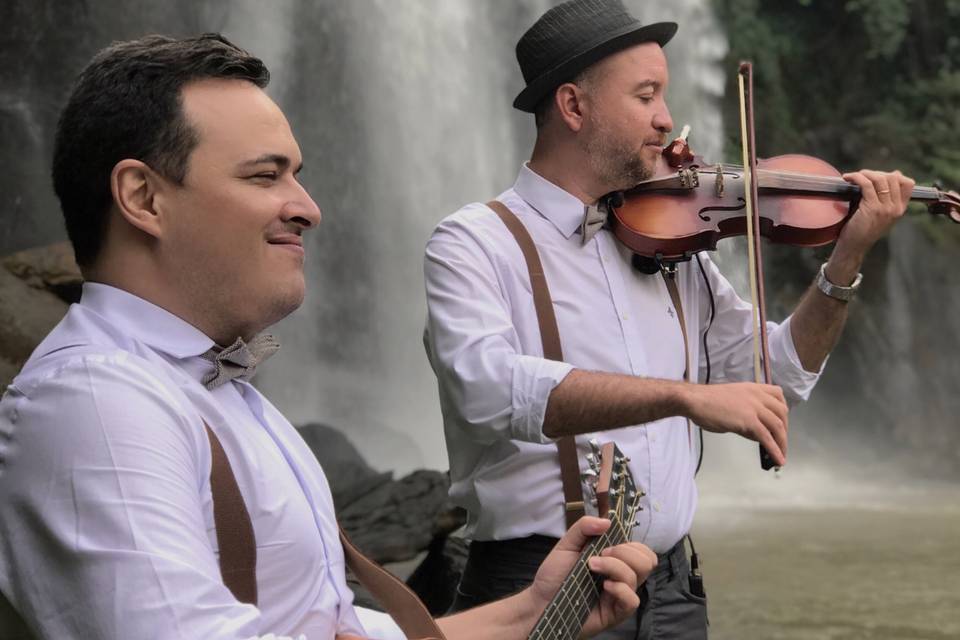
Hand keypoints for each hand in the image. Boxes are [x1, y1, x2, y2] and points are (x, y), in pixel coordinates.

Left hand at [526, 517, 656, 637]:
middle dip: (624, 552)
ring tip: (592, 568)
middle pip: (647, 560)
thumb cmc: (555, 574)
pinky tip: (605, 587)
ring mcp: (620, 594)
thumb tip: (607, 521)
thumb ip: (583, 527)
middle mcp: (621, 576)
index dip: (630, 544)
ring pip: (639, 575)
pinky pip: (632, 600)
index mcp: (615, 559)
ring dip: (615, 566)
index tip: (605, 545)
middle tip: (600, 556)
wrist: (541, 600)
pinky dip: (621, 589)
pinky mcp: (616, 612)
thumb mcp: (566, 544)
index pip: (640, 549)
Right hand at [681, 382, 788, 465]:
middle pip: (782, 412)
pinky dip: (775, 450)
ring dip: (782, 443)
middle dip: (785, 429)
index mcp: (753, 388)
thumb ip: (746, 413)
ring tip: (781, 455)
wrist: (695, 400)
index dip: (783, 409)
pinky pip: (767, 438)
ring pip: (778, 426)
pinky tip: (777, 460)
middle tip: (781, 441)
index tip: (782, 420)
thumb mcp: (732, 402)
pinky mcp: (749, 421)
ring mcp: (754, 408)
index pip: (778, 394)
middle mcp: (757, 396)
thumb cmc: (707, 401)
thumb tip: (754, 431)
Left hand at [835, 169, 914, 262]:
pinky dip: (856, 177)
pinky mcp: (871, 208)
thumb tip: (894, 174)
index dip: (894, 175)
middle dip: (877, 173)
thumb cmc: (862, 230)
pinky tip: (848, 178)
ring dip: (865, 173)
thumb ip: (887, 199)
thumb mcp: (881, 215)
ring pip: (880, 179)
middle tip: (863, 176)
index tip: (879, 176)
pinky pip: (866, 184)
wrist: (854, 247)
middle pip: (893, 178)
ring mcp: (885, 209)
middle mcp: (895, 208)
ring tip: (854, 176)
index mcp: (900, 209)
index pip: (908, 184)